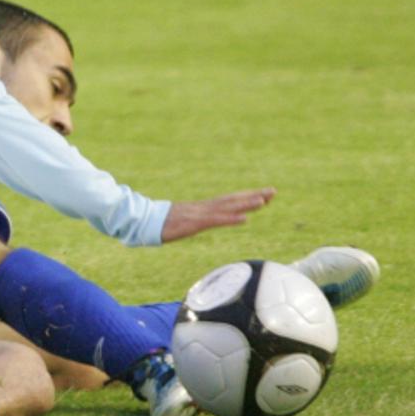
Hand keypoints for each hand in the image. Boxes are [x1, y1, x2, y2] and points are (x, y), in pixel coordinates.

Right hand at [161, 187, 275, 242]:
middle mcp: (203, 208)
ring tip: (264, 201)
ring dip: (246, 204)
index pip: (228, 200)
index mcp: (201, 208)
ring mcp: (199, 214)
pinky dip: (231, 219)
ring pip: (227, 207)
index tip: (264, 194)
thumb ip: (189, 221)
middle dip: (253, 196)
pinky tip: (244, 219)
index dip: (247, 196)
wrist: (140, 221)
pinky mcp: (193, 223)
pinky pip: (215, 220)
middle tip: (273, 191)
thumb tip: (194, 224)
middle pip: (232, 200)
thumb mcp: (179, 222)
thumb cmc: (157, 223)